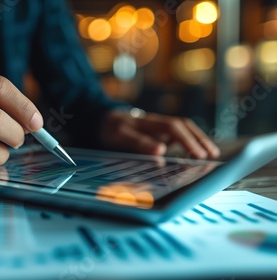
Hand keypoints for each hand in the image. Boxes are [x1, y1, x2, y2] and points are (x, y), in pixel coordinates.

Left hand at [100, 110, 219, 158]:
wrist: (106, 120)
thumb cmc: (113, 130)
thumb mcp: (120, 137)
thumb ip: (138, 143)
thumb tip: (160, 151)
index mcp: (148, 121)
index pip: (172, 128)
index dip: (186, 140)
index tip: (198, 154)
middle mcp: (158, 121)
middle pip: (183, 126)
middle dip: (198, 139)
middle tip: (211, 155)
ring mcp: (160, 125)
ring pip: (184, 128)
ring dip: (198, 139)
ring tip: (211, 154)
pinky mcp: (161, 131)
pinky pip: (179, 133)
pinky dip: (191, 141)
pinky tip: (199, 152)